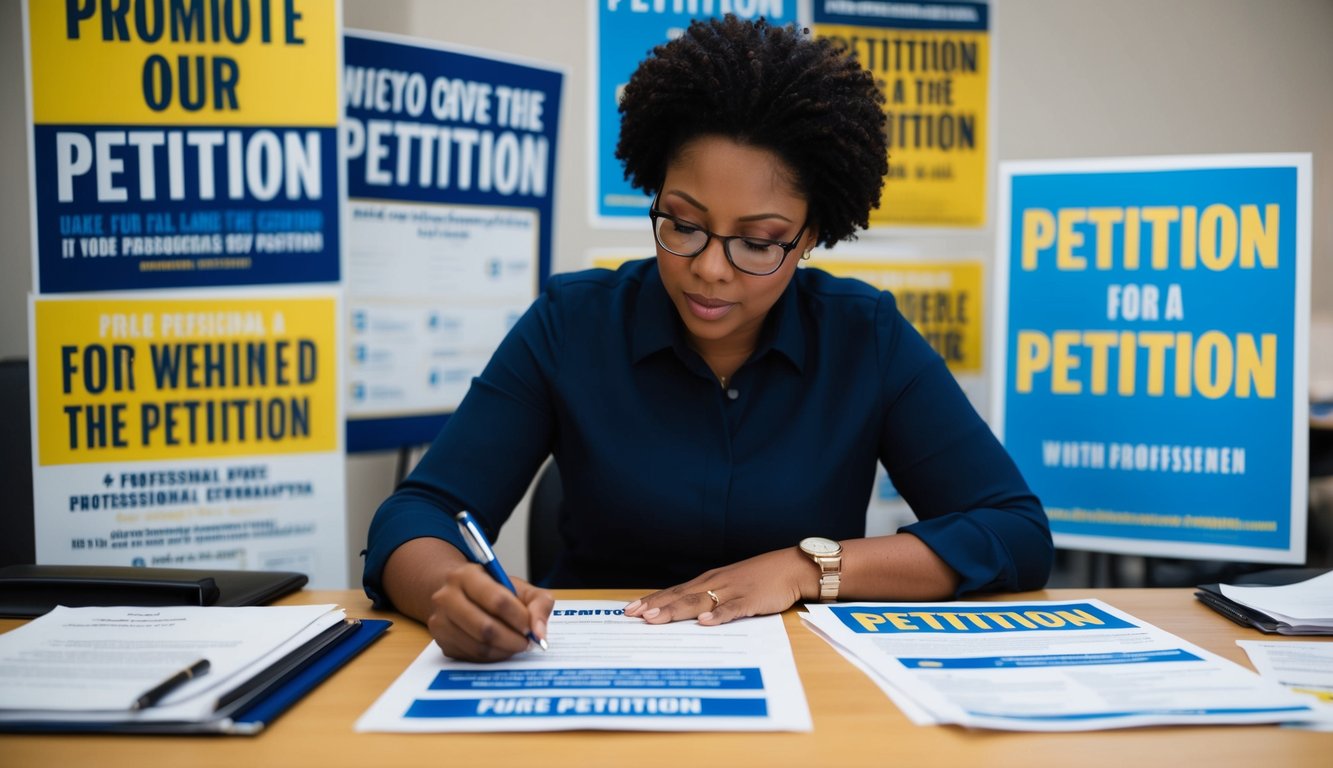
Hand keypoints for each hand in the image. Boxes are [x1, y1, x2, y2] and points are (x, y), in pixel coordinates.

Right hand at [424, 563, 553, 661]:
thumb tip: (539, 633)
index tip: (531, 628)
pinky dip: (492, 656)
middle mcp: (447, 596)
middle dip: (513, 640)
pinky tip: (500, 648)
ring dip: (504, 650)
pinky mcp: (440, 640)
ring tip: (515, 645)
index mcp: (467, 575)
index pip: (497, 600)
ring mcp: (440, 620)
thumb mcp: (519, 587)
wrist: (458, 593)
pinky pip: (471, 656)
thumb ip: (538, 604)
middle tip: (526, 643)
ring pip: (478, 646)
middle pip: (485, 628)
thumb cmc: (493, 590)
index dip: (519, 618)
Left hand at [623, 548, 812, 625]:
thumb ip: (710, 598)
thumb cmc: (760, 579)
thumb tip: (688, 615)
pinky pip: (732, 609)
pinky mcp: (750, 600)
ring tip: (656, 618)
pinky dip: (717, 616)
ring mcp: (732, 591)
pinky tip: (704, 622)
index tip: (630, 609)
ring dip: (676, 610)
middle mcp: (715, 584)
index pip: (674, 592)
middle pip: (680, 596)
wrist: (791, 567)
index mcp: (709, 581)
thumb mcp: (730, 586)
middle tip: (633, 616)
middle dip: (656, 606)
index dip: (652, 600)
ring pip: (699, 601)